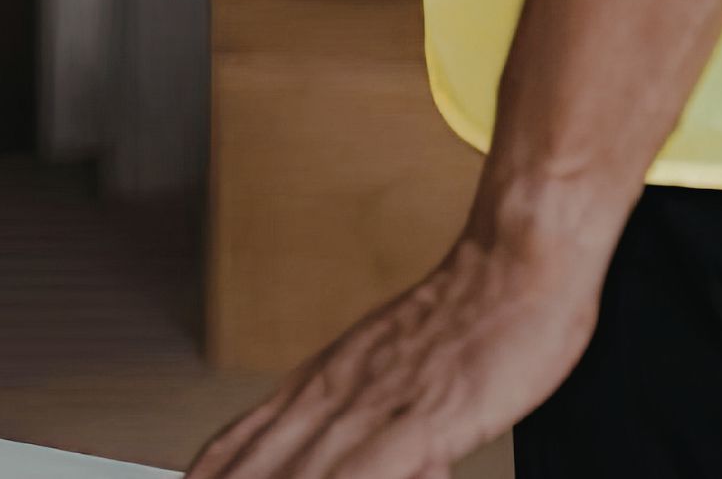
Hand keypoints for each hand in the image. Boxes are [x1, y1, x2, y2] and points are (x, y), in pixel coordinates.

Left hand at [186, 234, 599, 478]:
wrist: (513, 264)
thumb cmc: (466, 319)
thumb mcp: (395, 369)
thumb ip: (370, 418)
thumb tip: (362, 458)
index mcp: (320, 384)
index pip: (240, 443)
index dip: (208, 472)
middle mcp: (332, 396)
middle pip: (255, 469)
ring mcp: (372, 408)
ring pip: (296, 476)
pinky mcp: (422, 419)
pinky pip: (364, 474)